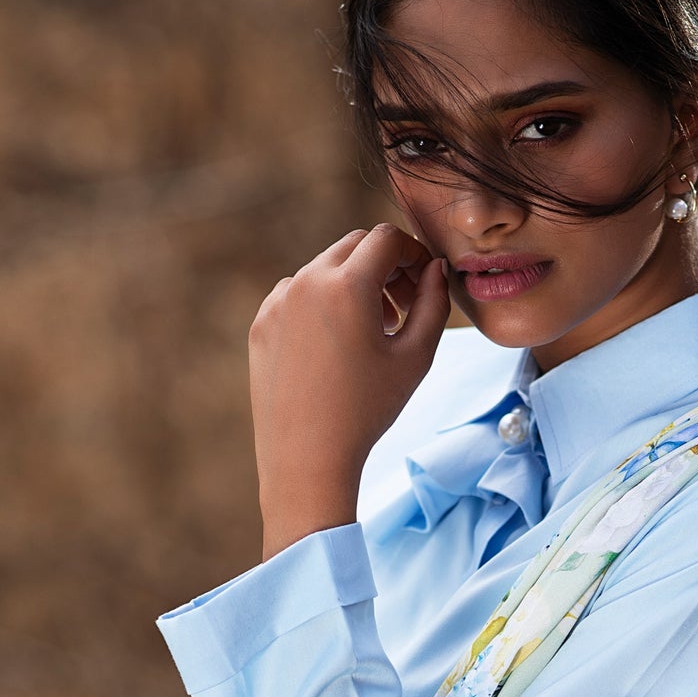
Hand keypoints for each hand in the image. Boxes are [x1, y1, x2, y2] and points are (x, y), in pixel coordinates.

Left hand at [248, 224, 448, 557]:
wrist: (306, 458)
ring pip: (324, 268)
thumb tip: (436, 269)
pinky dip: (322, 304)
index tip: (422, 281)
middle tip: (401, 307)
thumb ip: (433, 304)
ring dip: (353, 285)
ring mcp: (278, 302)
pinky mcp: (262, 323)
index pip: (386, 238)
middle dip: (384, 266)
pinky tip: (336, 345)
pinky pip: (296, 294)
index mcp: (347, 286)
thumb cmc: (367, 411)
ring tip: (371, 332)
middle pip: (354, 246)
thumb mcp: (415, 357)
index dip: (413, 252)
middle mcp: (306, 282)